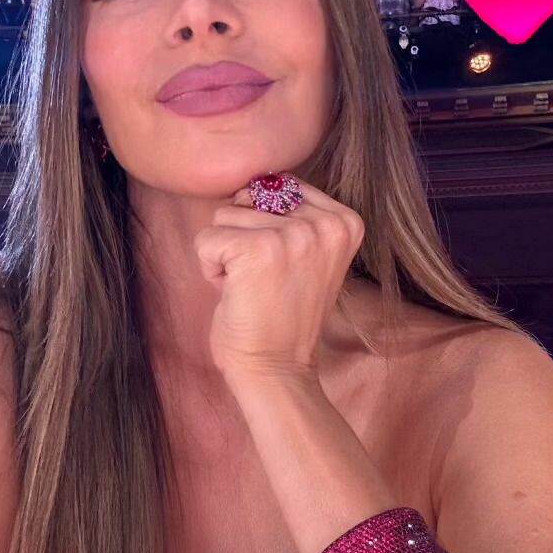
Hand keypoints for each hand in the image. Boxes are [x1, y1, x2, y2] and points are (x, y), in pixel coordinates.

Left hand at [193, 179, 364, 382]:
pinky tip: (234, 293)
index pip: (281, 185)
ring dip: (226, 253)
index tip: (282, 268)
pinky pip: (206, 240)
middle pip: (250, 197)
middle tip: (263, 280)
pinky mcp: (255, 250)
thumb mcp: (306, 254)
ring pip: (224, 215)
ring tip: (250, 287)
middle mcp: (325, 223)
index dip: (265, 225)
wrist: (278, 370)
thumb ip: (293, 216)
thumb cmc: (283, 316)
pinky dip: (209, 268)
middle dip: (242, 237)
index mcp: (346, 221)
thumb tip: (251, 183)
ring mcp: (293, 235)